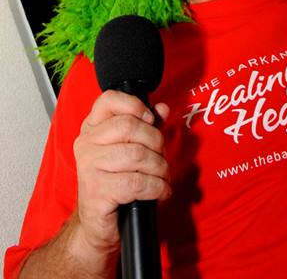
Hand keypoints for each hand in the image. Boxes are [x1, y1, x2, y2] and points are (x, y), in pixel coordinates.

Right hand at [73, 90, 170, 256]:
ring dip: (159, 167)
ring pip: (137, 155)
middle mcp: (87, 144)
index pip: (109, 99)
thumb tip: (162, 108)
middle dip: (156, 142)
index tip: (149, 120)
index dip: (135, 105)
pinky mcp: (97, 191)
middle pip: (130, 127)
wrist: (97, 223)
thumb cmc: (114, 181)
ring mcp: (89, 167)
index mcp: (92, 128)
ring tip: (162, 176)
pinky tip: (160, 191)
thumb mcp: (129, 148)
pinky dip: (156, 187)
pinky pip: (137, 183)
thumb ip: (146, 125)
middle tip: (160, 156)